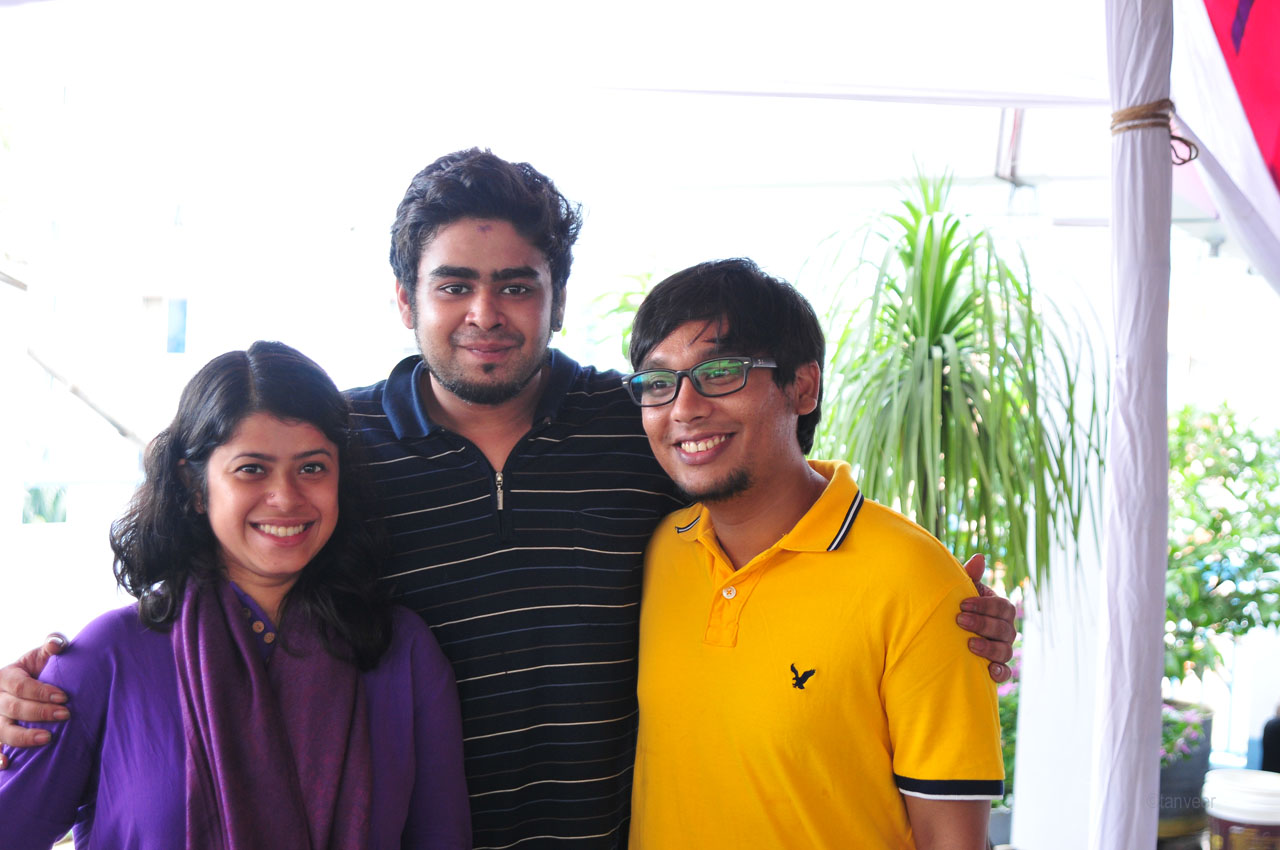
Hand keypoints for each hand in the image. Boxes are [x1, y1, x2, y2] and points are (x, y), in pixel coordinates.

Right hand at [0, 634, 70, 766]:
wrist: (27, 683)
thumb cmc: (38, 669)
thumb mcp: (41, 655)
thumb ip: (52, 645)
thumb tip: (57, 644)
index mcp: (6, 676)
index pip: (21, 686)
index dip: (41, 692)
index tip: (64, 697)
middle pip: (13, 708)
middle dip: (39, 713)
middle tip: (65, 716)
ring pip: (1, 730)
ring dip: (22, 737)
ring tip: (46, 739)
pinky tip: (7, 764)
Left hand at [956, 555, 1016, 683]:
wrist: (946, 632)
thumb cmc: (956, 607)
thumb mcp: (960, 591)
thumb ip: (969, 576)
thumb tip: (980, 557)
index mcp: (999, 609)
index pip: (1003, 607)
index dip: (985, 605)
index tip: (963, 604)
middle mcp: (1005, 630)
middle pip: (1005, 628)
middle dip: (982, 624)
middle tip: (959, 621)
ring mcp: (1002, 650)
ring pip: (1005, 650)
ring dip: (989, 648)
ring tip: (969, 644)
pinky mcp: (996, 668)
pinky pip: (1005, 673)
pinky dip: (1000, 673)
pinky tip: (989, 671)